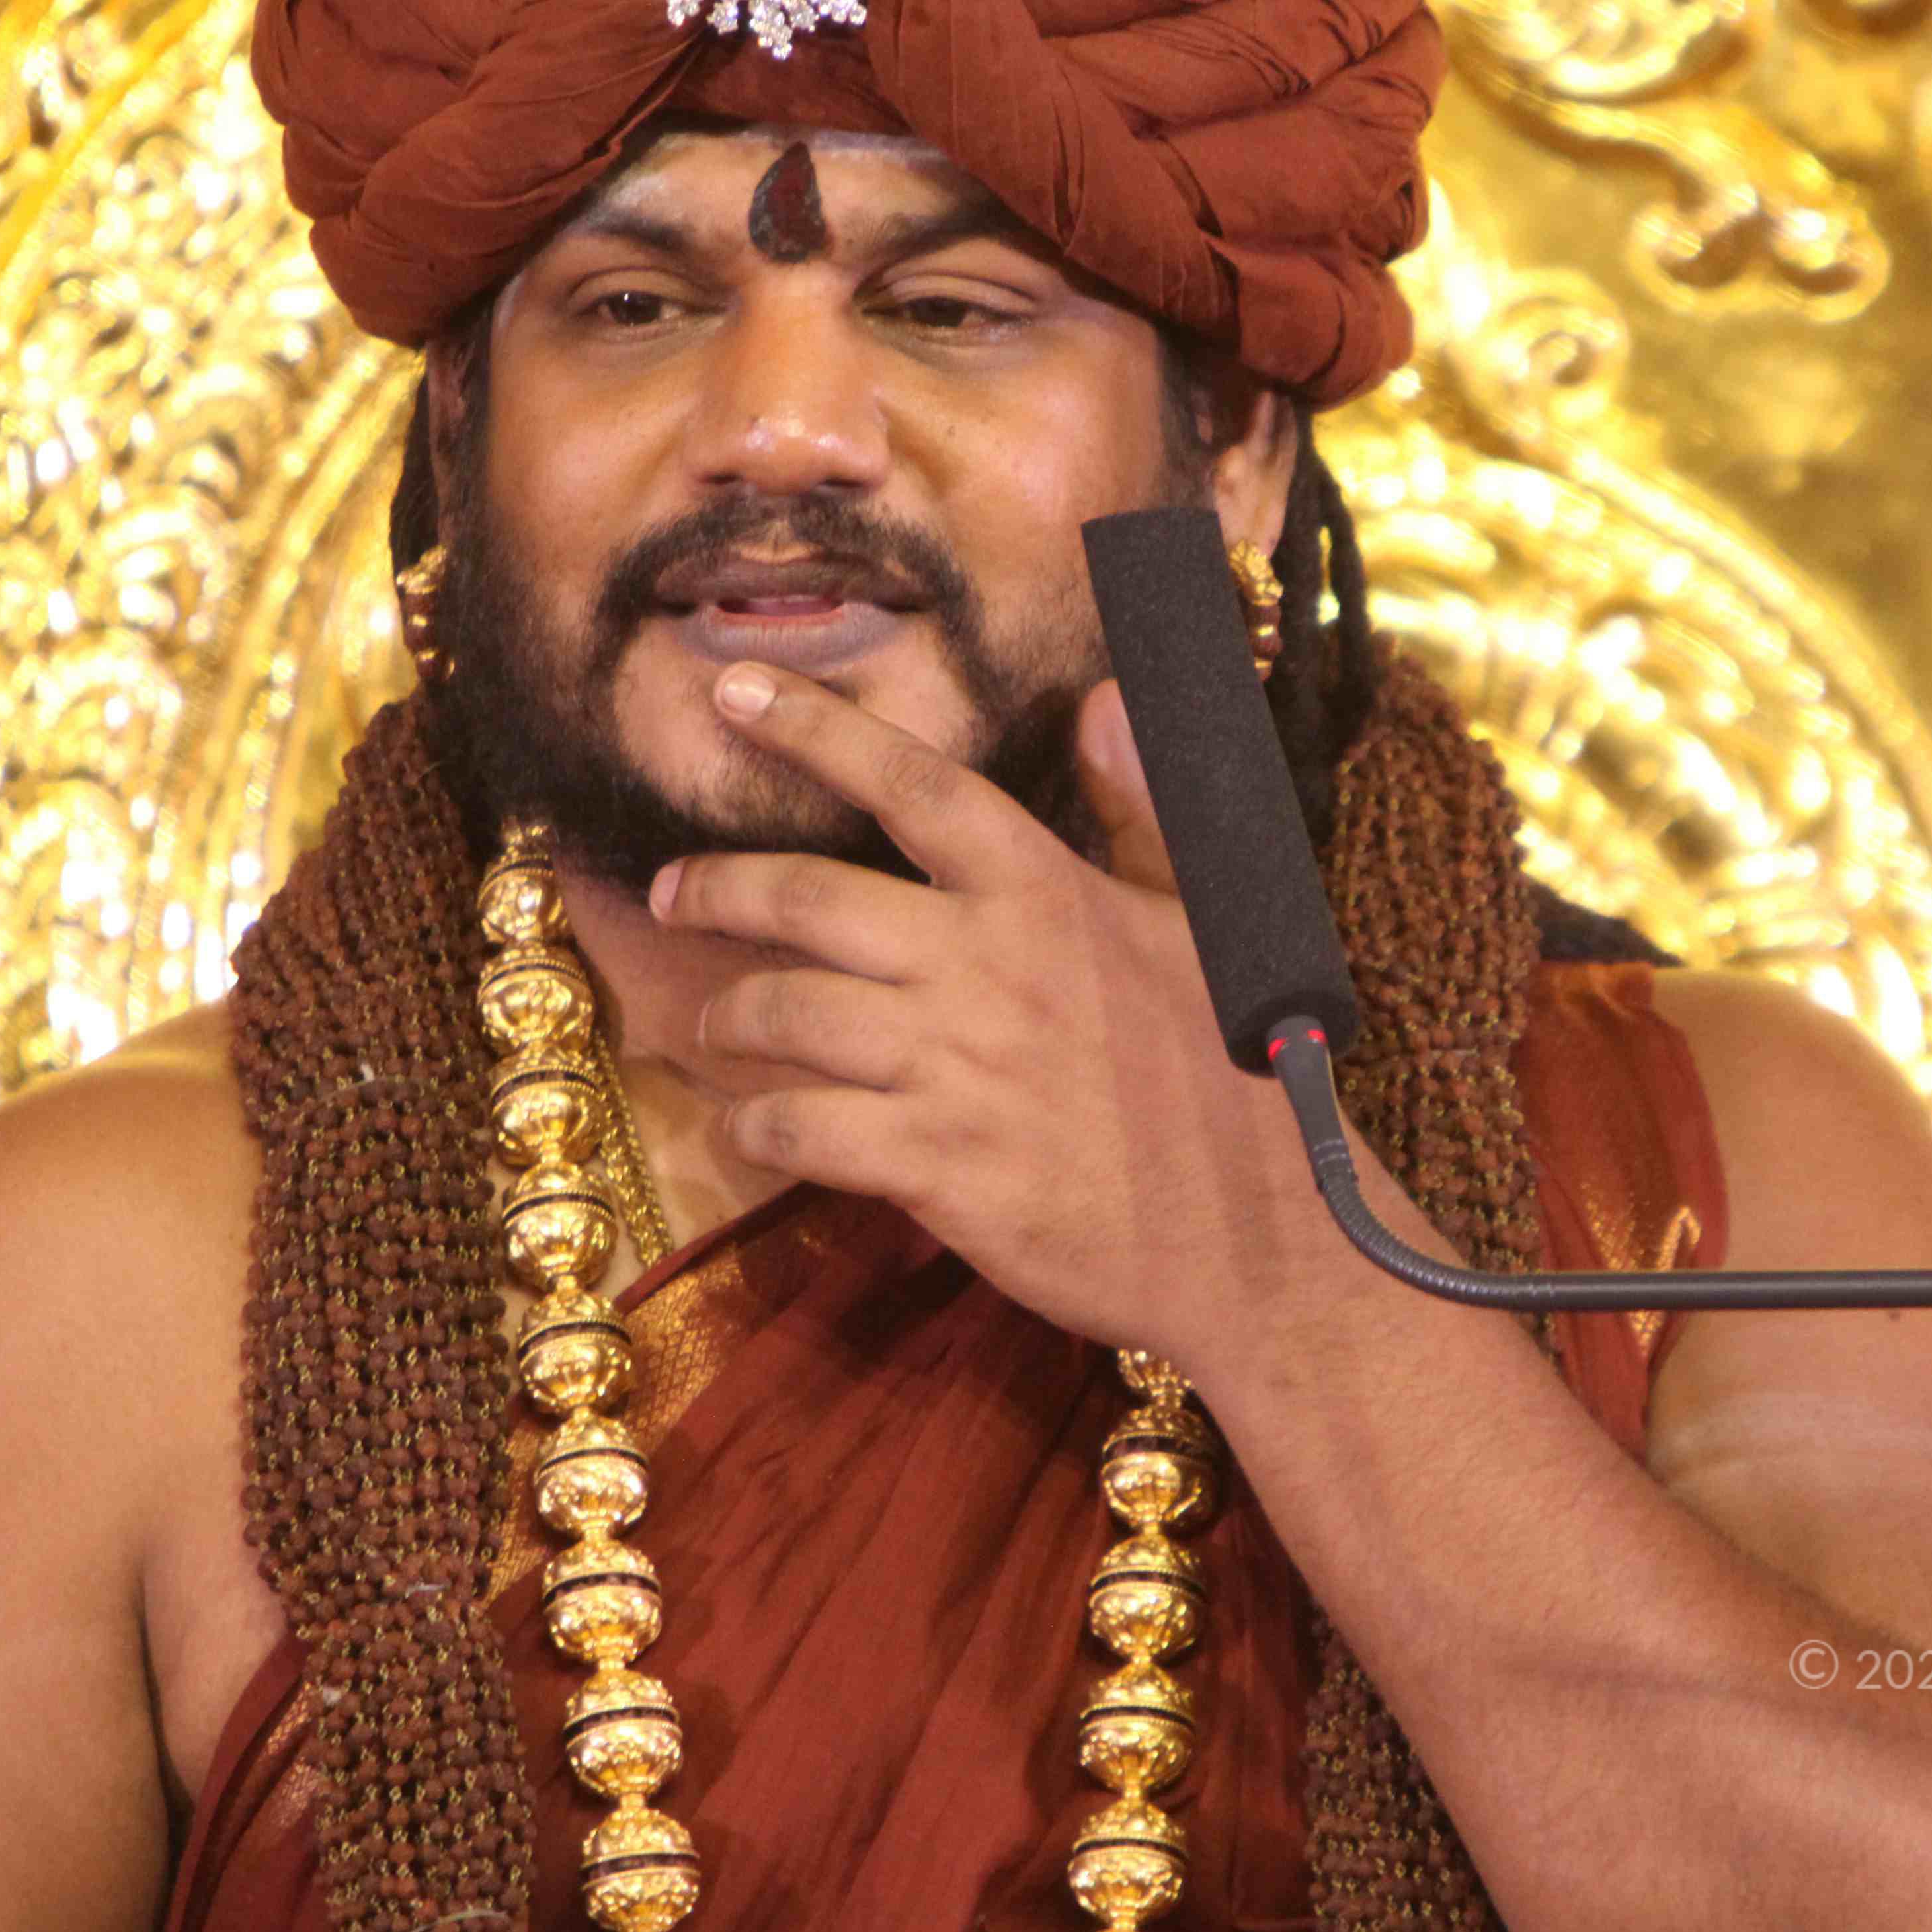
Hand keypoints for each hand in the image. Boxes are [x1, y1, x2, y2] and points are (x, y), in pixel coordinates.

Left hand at [646, 658, 1365, 1376]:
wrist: (1261, 1239)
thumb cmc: (1236, 1077)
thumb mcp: (1204, 924)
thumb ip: (1139, 807)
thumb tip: (1105, 700)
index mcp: (1045, 893)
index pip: (912, 785)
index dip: (817, 729)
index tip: (735, 693)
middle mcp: (984, 965)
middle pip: (807, 897)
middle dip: (716, 887)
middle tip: (669, 893)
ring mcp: (954, 1068)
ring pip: (786, 1013)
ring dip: (726, 1017)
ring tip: (709, 1027)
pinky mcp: (935, 1167)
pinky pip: (800, 1128)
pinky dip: (756, 1123)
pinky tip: (752, 1123)